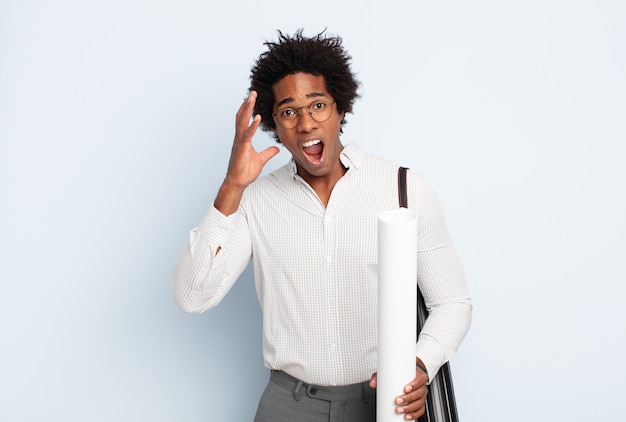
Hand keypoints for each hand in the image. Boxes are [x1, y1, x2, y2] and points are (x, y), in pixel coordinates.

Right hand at [214, 91, 279, 214]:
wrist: (238, 182)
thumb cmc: (245, 172)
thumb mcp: (261, 160)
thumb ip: (268, 152)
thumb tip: (276, 148)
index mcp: (243, 139)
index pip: (244, 120)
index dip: (247, 109)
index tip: (252, 99)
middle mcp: (239, 138)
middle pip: (241, 116)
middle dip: (247, 104)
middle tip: (253, 92)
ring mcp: (239, 142)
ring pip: (242, 121)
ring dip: (247, 109)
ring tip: (252, 97)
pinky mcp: (241, 148)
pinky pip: (247, 134)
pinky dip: (252, 125)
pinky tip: (257, 117)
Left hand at [369, 359, 428, 420]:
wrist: (407, 375)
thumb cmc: (401, 373)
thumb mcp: (391, 372)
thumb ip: (381, 376)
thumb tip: (373, 383)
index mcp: (418, 376)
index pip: (419, 380)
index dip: (414, 385)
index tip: (405, 389)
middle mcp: (421, 386)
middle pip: (419, 393)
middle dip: (408, 398)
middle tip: (397, 401)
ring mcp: (421, 395)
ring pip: (419, 403)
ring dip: (409, 408)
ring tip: (399, 410)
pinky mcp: (420, 403)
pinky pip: (420, 410)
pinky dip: (414, 414)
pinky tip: (407, 416)